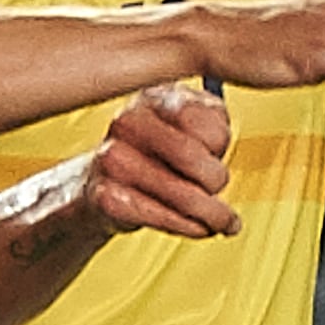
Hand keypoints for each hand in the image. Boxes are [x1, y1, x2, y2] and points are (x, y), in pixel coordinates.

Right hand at [83, 82, 238, 239]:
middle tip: (218, 188)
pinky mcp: (107, 198)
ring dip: (214, 214)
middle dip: (217, 180)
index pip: (201, 120)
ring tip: (222, 219)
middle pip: (191, 157)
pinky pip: (165, 219)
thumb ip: (213, 124)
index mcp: (152, 96)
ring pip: (185, 195)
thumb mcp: (189, 125)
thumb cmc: (157, 152)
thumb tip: (220, 145)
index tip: (216, 151)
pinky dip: (191, 228)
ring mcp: (113, 160)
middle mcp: (127, 122)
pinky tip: (198, 227)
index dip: (220, 141)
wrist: (102, 181)